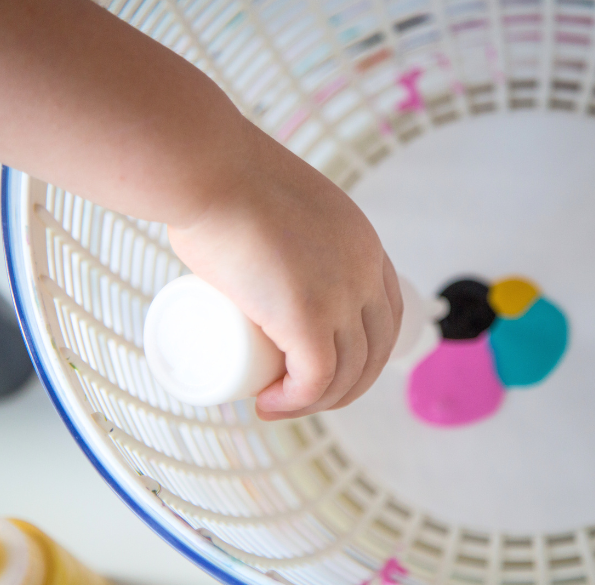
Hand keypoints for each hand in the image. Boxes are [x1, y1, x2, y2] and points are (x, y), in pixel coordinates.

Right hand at [168, 122, 402, 419]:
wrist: (208, 169)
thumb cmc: (224, 179)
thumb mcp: (277, 202)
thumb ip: (278, 225)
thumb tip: (254, 248)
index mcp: (363, 244)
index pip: (386, 315)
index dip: (364, 351)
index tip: (326, 365)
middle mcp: (363, 272)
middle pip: (372, 351)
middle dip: (342, 386)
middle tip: (295, 392)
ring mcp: (340, 296)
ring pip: (345, 374)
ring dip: (314, 402)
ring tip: (274, 402)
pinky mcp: (308, 317)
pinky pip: (315, 381)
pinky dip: (295, 403)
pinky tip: (269, 404)